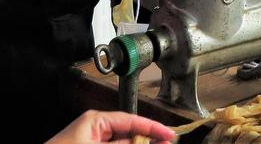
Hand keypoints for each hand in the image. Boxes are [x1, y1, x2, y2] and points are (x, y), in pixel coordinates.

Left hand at [46, 109, 174, 142]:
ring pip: (122, 141)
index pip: (132, 120)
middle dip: (147, 138)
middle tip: (166, 143)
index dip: (153, 127)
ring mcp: (92, 140)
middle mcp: (95, 128)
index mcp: (96, 120)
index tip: (169, 134)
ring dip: (137, 143)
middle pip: (128, 132)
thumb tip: (147, 142)